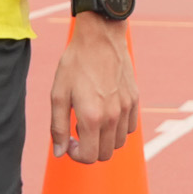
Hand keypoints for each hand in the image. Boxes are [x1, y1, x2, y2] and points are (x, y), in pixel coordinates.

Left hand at [51, 13, 139, 162]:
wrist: (100, 37)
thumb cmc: (75, 64)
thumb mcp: (58, 95)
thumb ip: (58, 127)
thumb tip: (59, 152)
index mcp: (91, 117)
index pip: (89, 156)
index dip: (76, 155)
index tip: (69, 142)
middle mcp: (112, 116)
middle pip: (105, 154)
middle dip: (89, 150)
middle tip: (78, 132)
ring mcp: (126, 108)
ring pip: (119, 142)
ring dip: (104, 140)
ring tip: (91, 121)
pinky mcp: (134, 99)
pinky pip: (130, 127)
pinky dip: (118, 129)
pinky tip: (106, 113)